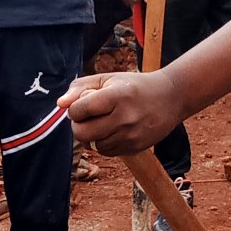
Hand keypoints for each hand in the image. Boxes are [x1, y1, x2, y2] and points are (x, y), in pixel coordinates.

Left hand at [59, 69, 182, 154]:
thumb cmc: (134, 86)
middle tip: (86, 118)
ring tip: (102, 123)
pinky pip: (107, 151)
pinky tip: (112, 131)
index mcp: (116, 96)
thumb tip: (59, 104)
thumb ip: (80, 87)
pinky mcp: (136, 147)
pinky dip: (103, 143)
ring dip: (91, 136)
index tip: (82, 104)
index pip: (79, 110)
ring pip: (93, 145)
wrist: (171, 97)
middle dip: (78, 126)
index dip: (74, 109)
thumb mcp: (108, 79)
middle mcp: (124, 117)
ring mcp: (131, 135)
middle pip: (82, 133)